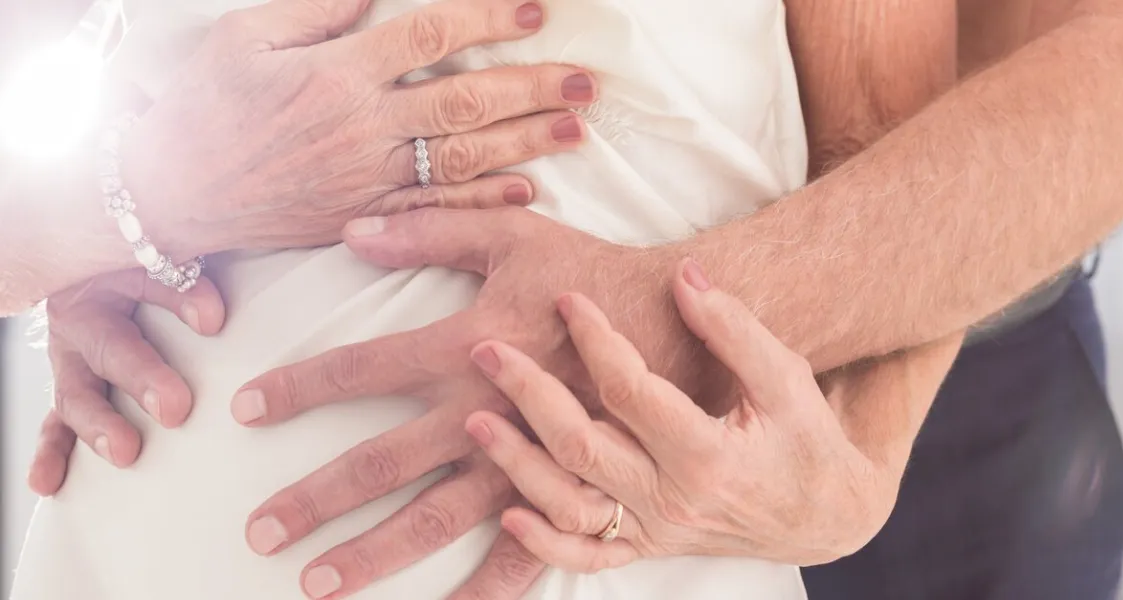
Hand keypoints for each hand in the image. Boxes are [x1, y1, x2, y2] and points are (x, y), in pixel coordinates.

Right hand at [27, 269, 225, 495]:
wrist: (101, 275)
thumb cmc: (147, 270)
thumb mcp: (165, 264)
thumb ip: (187, 284)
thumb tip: (211, 317)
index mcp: (109, 281)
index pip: (151, 285)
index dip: (180, 300)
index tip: (213, 320)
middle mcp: (81, 324)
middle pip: (109, 351)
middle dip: (141, 378)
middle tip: (176, 408)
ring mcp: (71, 363)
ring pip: (77, 395)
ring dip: (98, 425)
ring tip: (124, 451)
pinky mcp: (71, 393)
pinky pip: (55, 426)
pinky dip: (52, 454)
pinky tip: (47, 482)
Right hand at [121, 0, 595, 258]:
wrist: (169, 195)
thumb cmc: (201, 108)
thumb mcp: (244, 37)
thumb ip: (317, 14)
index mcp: (336, 71)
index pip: (429, 35)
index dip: (487, 19)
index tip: (535, 11)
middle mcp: (361, 126)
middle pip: (464, 101)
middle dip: (531, 88)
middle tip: (585, 83)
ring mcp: (366, 177)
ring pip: (461, 158)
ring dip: (524, 144)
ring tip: (574, 131)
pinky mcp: (363, 217)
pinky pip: (434, 211)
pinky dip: (481, 204)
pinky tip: (525, 191)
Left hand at [232, 208, 702, 598]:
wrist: (677, 321)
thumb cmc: (590, 274)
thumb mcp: (510, 236)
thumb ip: (430, 230)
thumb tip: (352, 231)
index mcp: (464, 347)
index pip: (360, 370)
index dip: (298, 388)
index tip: (244, 408)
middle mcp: (482, 412)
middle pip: (381, 463)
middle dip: (315, 499)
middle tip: (260, 532)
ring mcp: (523, 459)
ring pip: (435, 519)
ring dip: (373, 553)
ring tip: (317, 585)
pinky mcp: (565, 487)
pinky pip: (523, 550)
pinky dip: (484, 588)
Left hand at [466, 266, 957, 569]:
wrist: (826, 515)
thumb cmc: (805, 439)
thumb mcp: (785, 378)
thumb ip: (734, 329)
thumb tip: (685, 276)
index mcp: (708, 456)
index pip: (630, 391)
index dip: (595, 340)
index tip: (569, 298)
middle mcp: (674, 501)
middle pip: (581, 447)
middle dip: (529, 395)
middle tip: (488, 351)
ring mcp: (656, 531)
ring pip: (569, 504)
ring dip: (516, 465)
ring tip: (476, 420)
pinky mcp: (647, 548)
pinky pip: (587, 558)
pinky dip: (544, 546)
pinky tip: (508, 517)